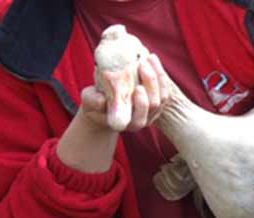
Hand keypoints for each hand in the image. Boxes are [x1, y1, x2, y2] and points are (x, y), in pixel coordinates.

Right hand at [57, 54, 169, 172]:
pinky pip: (164, 88)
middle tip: (142, 65)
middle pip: (154, 104)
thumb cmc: (94, 104)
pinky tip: (152, 59)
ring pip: (163, 96)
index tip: (138, 88)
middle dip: (151, 84)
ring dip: (158, 76)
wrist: (103, 104)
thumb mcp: (89, 101)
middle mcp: (143, 120)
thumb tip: (101, 100)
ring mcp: (152, 111)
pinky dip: (160, 73)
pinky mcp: (157, 100)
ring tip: (149, 58)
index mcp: (128, 123)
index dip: (142, 104)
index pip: (140, 117)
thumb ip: (93, 102)